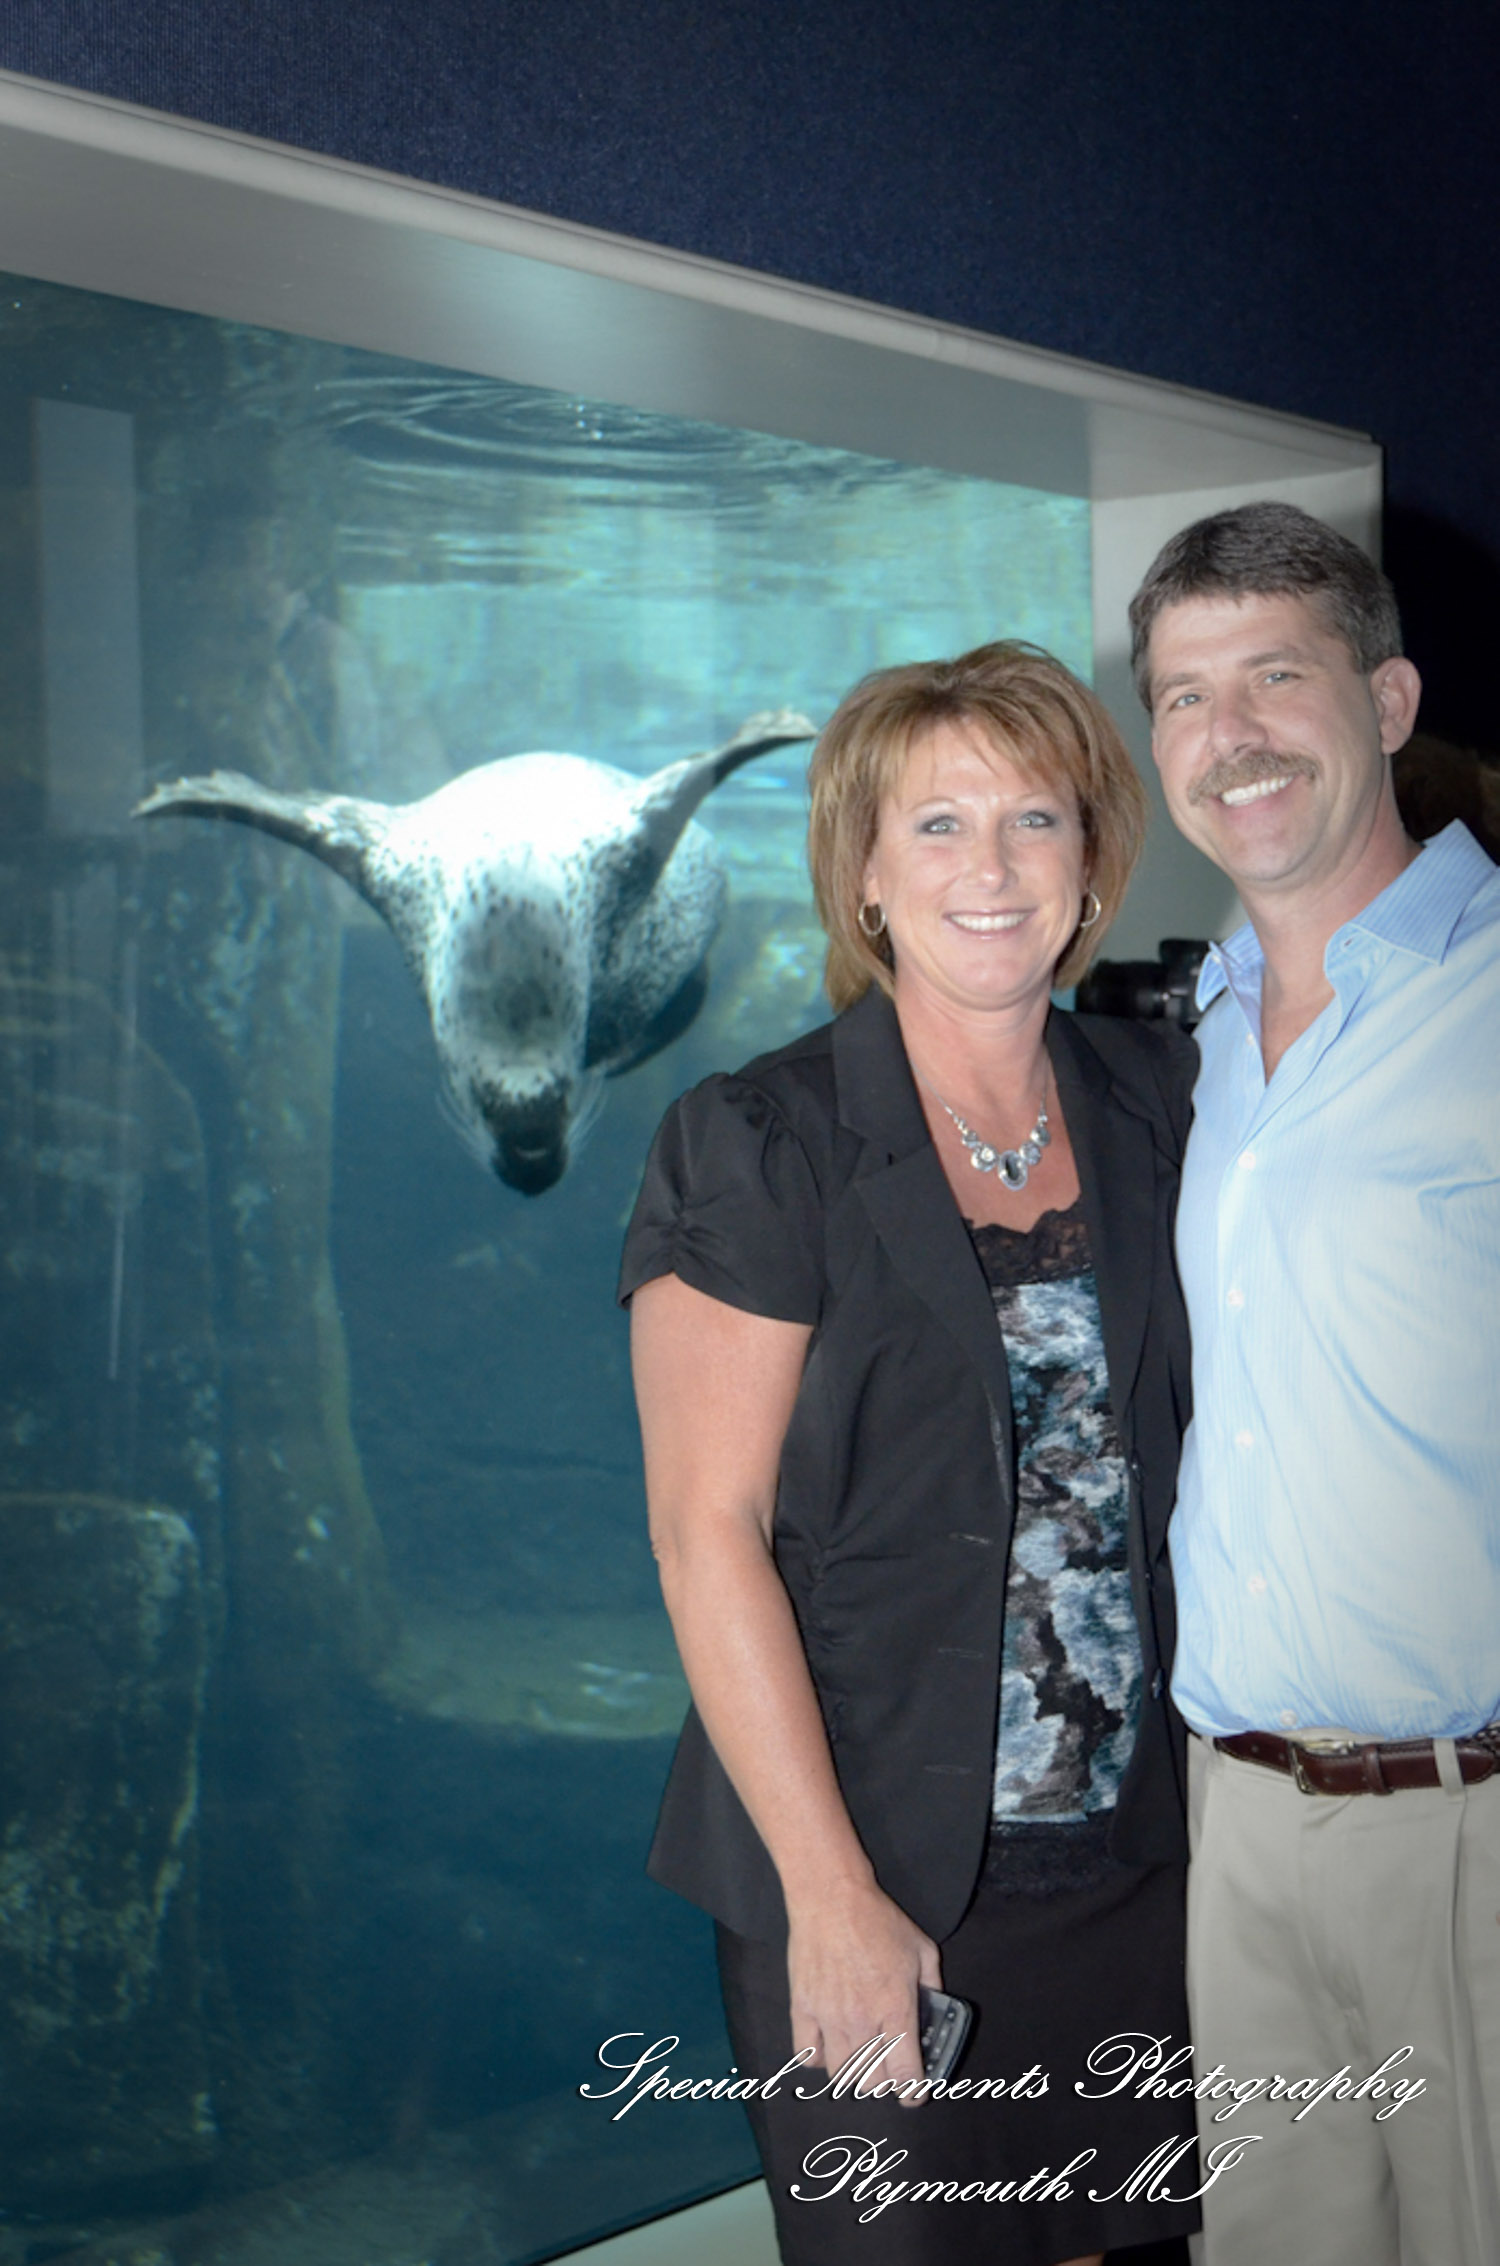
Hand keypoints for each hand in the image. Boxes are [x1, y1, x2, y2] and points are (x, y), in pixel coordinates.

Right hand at [785, 1875, 941, 2098]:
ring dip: (853, 2073)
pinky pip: (806, 2055)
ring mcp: (829, 2018)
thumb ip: (933, 1985)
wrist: (832, 1898)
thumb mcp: (922, 1948)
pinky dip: (819, 2058)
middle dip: (884, 2083)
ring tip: (859, 2057)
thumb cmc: (878, 1920)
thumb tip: (936, 2010)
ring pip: (840, 2075)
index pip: (905, 2074)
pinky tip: (829, 2043)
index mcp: (896, 2008)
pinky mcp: (802, 2009)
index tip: (914, 2093)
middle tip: (887, 2068)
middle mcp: (863, 2020)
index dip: (913, 2093)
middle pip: (872, 2083)